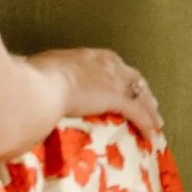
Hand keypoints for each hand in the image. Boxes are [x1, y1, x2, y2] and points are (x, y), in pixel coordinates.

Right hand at [35, 47, 163, 146]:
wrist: (41, 85)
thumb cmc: (35, 77)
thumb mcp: (45, 69)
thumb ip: (49, 74)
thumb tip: (36, 77)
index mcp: (92, 57)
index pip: (116, 66)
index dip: (123, 78)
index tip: (126, 85)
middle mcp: (109, 65)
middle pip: (134, 79)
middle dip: (142, 92)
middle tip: (149, 104)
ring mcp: (114, 81)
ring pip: (141, 95)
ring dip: (150, 109)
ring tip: (156, 122)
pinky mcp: (116, 99)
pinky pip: (138, 113)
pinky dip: (146, 124)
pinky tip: (151, 135)